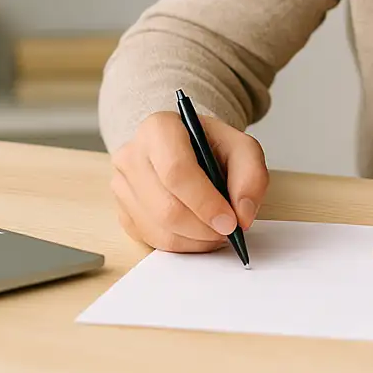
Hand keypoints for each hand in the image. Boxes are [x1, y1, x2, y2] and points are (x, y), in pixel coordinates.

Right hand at [110, 111, 268, 252]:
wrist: (186, 147)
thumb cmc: (211, 147)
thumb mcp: (242, 148)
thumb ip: (251, 177)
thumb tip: (243, 216)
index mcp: (159, 128)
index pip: (176, 172)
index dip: (205, 203)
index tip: (230, 222)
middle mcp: (132, 154)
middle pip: (166, 207)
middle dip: (203, 228)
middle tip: (229, 232)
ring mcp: (122, 184)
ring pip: (158, 229)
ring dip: (195, 240)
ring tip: (216, 231)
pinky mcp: (122, 210)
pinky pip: (151, 240)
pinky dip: (181, 244)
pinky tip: (197, 232)